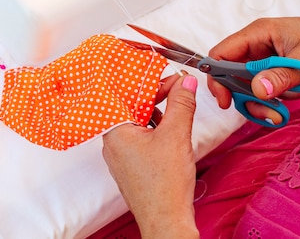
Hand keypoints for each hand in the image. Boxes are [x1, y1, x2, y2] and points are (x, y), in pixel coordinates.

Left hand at [102, 74, 198, 238]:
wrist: (166, 222)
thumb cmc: (164, 186)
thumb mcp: (176, 135)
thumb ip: (181, 104)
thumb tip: (186, 83)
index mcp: (114, 131)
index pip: (125, 94)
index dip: (148, 82)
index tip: (168, 77)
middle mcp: (112, 142)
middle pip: (132, 107)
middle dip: (156, 96)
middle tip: (179, 90)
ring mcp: (121, 154)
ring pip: (138, 122)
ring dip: (158, 113)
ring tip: (179, 110)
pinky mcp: (131, 165)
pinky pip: (141, 138)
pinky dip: (156, 130)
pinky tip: (172, 130)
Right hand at [207, 13, 299, 111]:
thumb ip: (281, 77)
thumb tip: (256, 90)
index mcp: (258, 33)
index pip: (221, 54)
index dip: (217, 77)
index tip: (224, 100)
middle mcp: (257, 45)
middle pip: (232, 74)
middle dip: (245, 96)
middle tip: (264, 111)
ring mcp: (265, 58)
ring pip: (248, 85)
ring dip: (263, 101)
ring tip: (282, 110)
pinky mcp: (274, 69)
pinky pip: (263, 88)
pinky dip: (275, 99)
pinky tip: (291, 97)